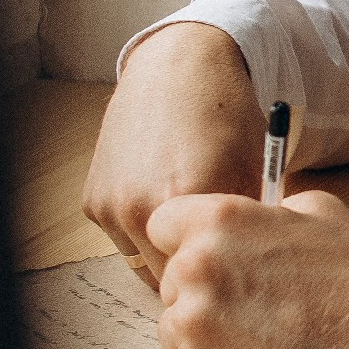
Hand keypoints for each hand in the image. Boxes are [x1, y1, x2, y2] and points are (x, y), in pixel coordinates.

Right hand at [83, 22, 264, 280]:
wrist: (181, 68)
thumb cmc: (228, 116)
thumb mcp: (255, 171)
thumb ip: (247, 228)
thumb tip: (248, 271)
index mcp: (190, 199)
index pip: (208, 277)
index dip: (223, 276)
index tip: (233, 270)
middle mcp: (140, 207)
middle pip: (170, 279)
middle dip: (191, 269)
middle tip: (212, 251)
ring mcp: (111, 206)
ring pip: (142, 262)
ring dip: (162, 253)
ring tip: (187, 218)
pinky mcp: (93, 201)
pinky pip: (121, 238)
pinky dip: (140, 231)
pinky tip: (160, 196)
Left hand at [150, 188, 348, 348]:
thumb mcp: (321, 212)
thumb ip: (274, 208)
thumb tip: (262, 215)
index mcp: (218, 221)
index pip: (162, 223)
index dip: (186, 239)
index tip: (209, 255)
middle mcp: (195, 268)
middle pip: (170, 280)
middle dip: (201, 290)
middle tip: (248, 304)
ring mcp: (193, 324)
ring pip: (175, 326)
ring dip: (204, 332)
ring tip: (256, 337)